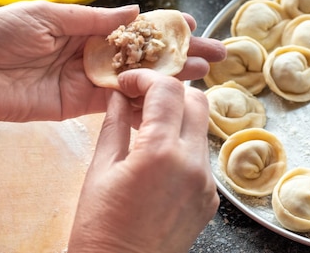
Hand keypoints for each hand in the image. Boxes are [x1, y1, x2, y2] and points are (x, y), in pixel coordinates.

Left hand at [0, 0, 224, 126]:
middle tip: (216, 53)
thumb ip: (94, 20)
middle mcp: (93, 52)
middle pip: (146, 53)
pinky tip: (170, 98)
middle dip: (181, 53)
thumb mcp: (48, 15)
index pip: (135, 26)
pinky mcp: (80, 104)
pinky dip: (144, 100)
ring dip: (173, 76)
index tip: (192, 24)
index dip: (164, 26)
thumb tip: (134, 13)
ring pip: (140, 78)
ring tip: (204, 73)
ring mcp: (89, 80)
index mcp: (85, 26)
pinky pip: (117, 102)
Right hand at [68, 69, 218, 252]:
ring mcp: (206, 182)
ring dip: (178, 117)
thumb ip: (113, 125)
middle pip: (196, 100)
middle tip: (140, 99)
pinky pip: (201, 156)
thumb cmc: (101, 230)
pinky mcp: (210, 197)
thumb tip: (118, 95)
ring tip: (146, 126)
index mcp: (161, 153)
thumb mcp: (99, 171)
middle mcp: (193, 163)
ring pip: (201, 127)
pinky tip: (158, 156)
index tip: (129, 83)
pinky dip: (183, 144)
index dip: (146, 78)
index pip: (168, 90)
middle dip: (169, 91)